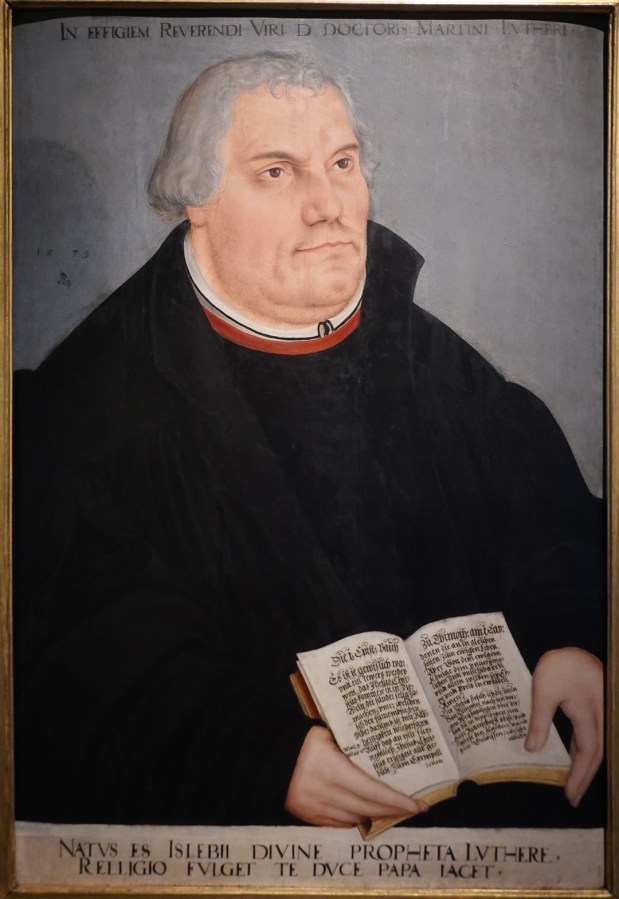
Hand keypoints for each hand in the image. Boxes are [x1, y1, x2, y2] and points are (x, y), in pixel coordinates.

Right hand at [285, 726, 427, 826]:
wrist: (265, 758)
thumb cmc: (299, 740)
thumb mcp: (325, 735)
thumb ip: (348, 744)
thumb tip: (377, 745)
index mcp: (332, 769)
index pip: (374, 791)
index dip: (398, 801)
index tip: (418, 804)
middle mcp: (327, 793)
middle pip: (369, 808)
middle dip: (394, 810)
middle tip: (414, 808)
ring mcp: (317, 808)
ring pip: (357, 819)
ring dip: (377, 816)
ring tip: (394, 810)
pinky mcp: (309, 816)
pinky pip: (340, 824)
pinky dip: (356, 820)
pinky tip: (367, 814)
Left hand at [525, 647, 602, 806]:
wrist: (572, 647)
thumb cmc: (558, 665)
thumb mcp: (543, 690)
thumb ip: (540, 721)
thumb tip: (531, 749)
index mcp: (589, 713)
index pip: (588, 753)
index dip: (580, 775)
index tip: (569, 794)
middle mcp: (601, 716)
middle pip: (597, 754)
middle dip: (585, 777)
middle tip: (572, 798)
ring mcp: (601, 713)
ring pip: (598, 746)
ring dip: (586, 766)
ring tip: (574, 784)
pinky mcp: (596, 710)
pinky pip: (594, 735)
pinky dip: (585, 750)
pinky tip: (575, 758)